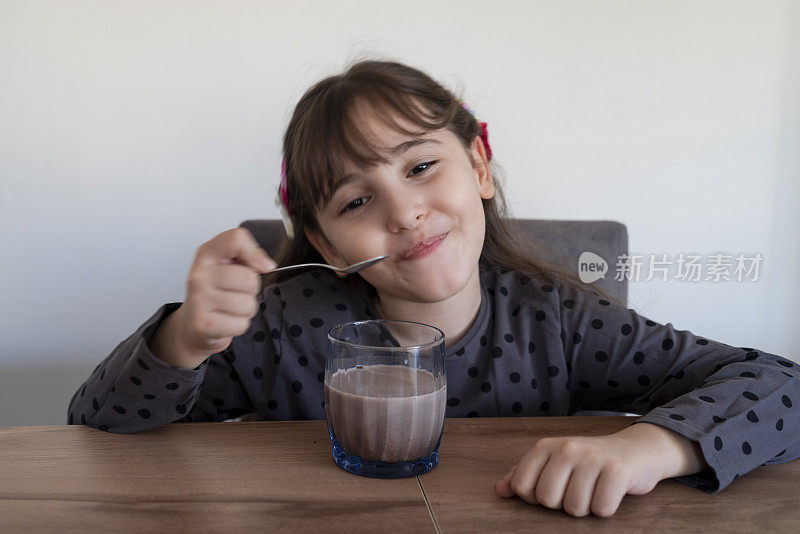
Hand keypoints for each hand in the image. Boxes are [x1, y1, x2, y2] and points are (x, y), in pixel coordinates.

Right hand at [165, 228, 275, 365]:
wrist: (192, 324)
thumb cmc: (215, 293)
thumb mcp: (228, 267)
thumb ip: (249, 257)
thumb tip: (267, 264)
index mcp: (207, 254)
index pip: (236, 239)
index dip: (254, 253)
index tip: (260, 266)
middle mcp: (199, 274)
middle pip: (249, 278)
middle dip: (251, 290)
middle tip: (235, 293)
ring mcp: (199, 299)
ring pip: (247, 304)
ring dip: (246, 310)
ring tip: (230, 308)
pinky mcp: (203, 323)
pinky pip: (241, 324)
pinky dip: (239, 325)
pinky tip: (225, 321)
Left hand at [494, 425, 673, 517]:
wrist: (637, 449)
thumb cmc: (590, 461)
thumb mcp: (555, 462)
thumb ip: (525, 474)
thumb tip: (500, 490)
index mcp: (546, 446)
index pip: (522, 486)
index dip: (535, 497)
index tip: (553, 488)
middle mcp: (567, 448)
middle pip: (547, 500)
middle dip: (563, 503)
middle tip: (578, 488)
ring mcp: (592, 458)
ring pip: (575, 508)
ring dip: (587, 507)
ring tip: (595, 489)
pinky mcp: (617, 471)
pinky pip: (601, 509)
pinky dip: (606, 508)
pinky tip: (610, 493)